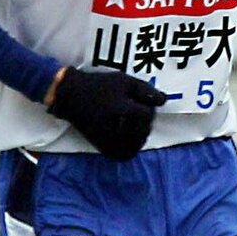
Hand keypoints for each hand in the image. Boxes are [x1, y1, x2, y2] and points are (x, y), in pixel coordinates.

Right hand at [47, 68, 167, 159]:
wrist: (71, 96)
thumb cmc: (100, 86)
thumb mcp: (125, 81)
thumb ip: (146, 91)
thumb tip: (164, 101)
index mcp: (124, 109)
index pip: (148, 114)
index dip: (149, 107)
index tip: (141, 102)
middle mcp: (118, 127)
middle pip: (145, 129)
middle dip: (145, 121)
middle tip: (137, 112)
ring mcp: (110, 139)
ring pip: (137, 143)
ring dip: (140, 134)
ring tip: (133, 123)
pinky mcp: (103, 147)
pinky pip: (124, 154)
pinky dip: (130, 147)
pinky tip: (129, 137)